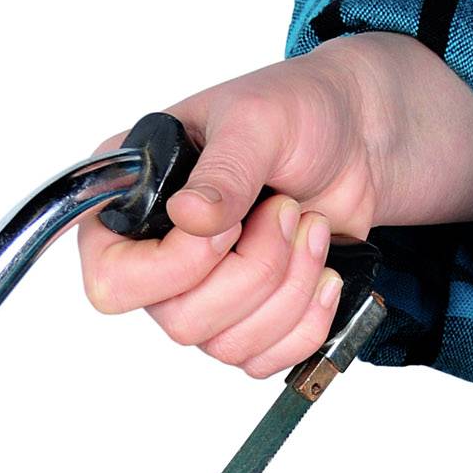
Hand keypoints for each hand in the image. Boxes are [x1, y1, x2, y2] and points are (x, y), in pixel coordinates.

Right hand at [76, 33, 472, 376]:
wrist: (359, 139)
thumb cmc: (298, 112)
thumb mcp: (257, 120)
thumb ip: (224, 169)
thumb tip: (189, 216)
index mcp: (133, 202)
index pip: (113, 281)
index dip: (177, 266)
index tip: (230, 222)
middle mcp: (156, 258)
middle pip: (181, 322)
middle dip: (255, 271)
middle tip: (289, 210)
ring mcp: (202, 296)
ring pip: (227, 346)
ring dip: (289, 290)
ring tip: (311, 227)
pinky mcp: (247, 320)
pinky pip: (264, 359)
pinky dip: (307, 321)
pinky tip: (326, 274)